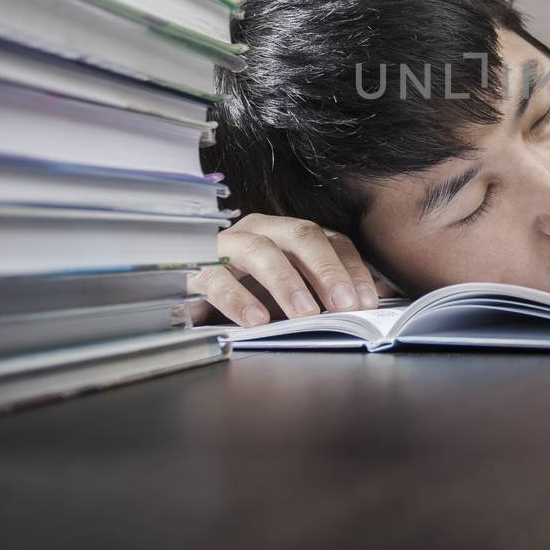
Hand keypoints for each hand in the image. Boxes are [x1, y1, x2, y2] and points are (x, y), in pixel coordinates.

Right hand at [188, 214, 396, 326]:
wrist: (184, 286)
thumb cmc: (249, 290)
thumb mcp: (290, 290)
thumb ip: (323, 294)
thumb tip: (364, 307)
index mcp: (290, 231)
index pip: (332, 240)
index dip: (351, 270)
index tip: (366, 302)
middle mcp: (262, 229)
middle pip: (301, 236)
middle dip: (326, 271)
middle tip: (343, 305)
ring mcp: (229, 244)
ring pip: (261, 252)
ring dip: (286, 283)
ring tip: (305, 314)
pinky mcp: (199, 267)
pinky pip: (218, 279)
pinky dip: (239, 300)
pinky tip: (256, 320)